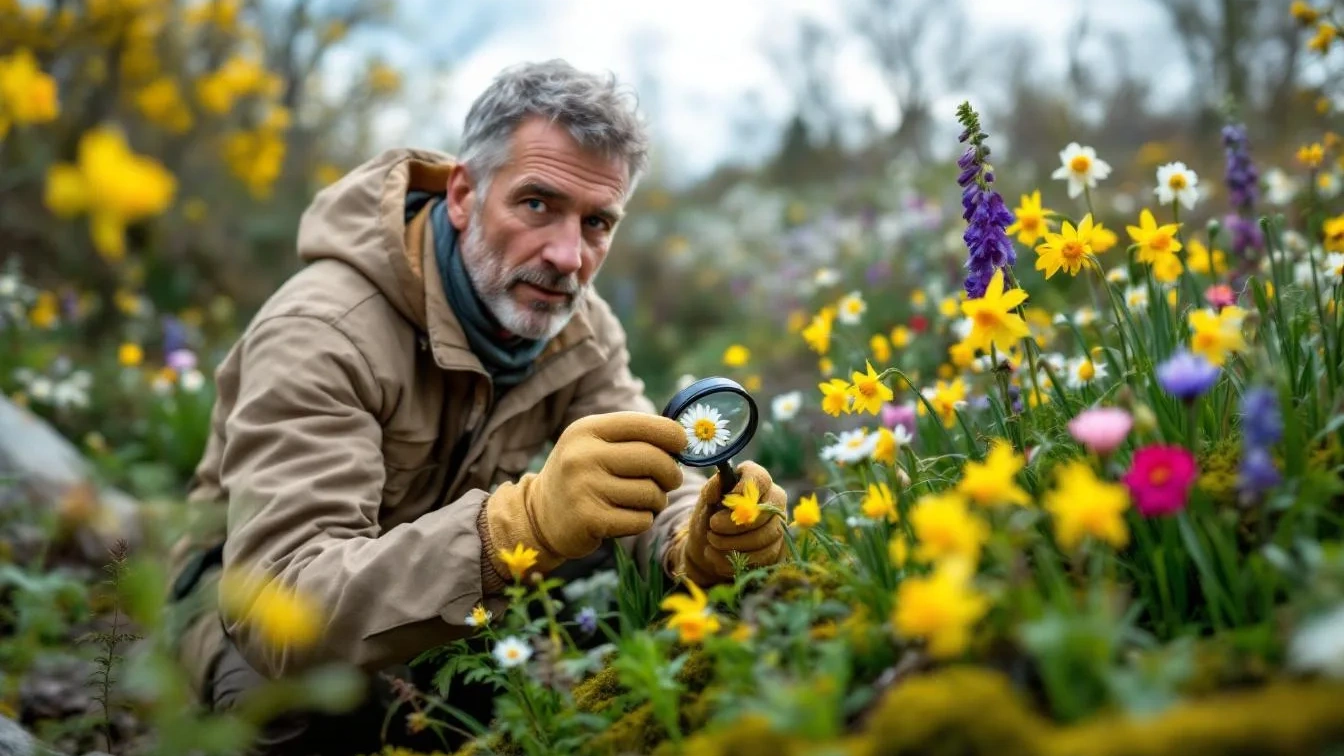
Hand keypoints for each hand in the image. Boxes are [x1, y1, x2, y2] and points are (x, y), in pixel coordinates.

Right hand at [482, 411, 685, 580]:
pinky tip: (628, 517)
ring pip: (651, 493)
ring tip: (644, 501)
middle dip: (671, 473)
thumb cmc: (582, 476)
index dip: (673, 435)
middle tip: (670, 481)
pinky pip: (641, 520)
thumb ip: (633, 438)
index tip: (682, 445)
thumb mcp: (595, 445)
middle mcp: (582, 455)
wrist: (540, 515)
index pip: (644, 425)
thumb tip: (684, 437)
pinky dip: (643, 520)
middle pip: (654, 459)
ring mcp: (584, 488)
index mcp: (587, 429)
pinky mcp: (589, 519)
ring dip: (657, 500)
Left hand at [670, 461, 786, 585]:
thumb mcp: (705, 500)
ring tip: (712, 541)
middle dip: (734, 523)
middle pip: (765, 511)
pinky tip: (716, 555)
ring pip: (766, 537)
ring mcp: (779, 525)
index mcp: (757, 480)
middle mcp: (774, 499)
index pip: (760, 479)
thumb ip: (711, 490)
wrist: (709, 543)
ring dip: (734, 543)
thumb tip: (719, 484)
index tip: (723, 501)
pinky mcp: (778, 549)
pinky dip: (736, 560)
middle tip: (712, 525)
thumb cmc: (709, 515)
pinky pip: (764, 558)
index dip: (742, 490)